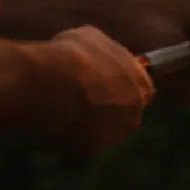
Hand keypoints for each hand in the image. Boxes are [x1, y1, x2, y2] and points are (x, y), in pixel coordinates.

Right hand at [40, 25, 155, 156]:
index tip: (104, 83)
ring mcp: (112, 135)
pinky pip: (78, 145)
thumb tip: (99, 55)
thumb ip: (105, 52)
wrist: (48, 83)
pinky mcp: (89, 151)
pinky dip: (67, 138)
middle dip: (106, 108)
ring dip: (87, 124)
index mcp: (141, 86)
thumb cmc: (71, 55)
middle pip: (122, 114)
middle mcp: (133, 114)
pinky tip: (52, 123)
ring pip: (101, 132)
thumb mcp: (93, 38)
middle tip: (80, 97)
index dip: (121, 86)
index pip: (140, 90)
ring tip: (62, 109)